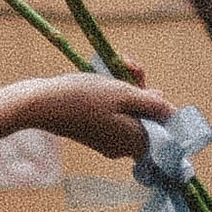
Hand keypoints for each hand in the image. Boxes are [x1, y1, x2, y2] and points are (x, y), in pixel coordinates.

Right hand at [17, 70, 175, 161]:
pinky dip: (114, 96)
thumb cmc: (83, 98)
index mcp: (135, 142)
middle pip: (148, 118)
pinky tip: (108, 74)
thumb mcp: (123, 94)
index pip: (165, 130)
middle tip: (131, 68)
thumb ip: (152, 104)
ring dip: (129, 87)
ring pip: (131, 112)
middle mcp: (123, 147)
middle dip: (143, 90)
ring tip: (120, 64)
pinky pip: (115, 114)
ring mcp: (108, 141)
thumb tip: (171, 112)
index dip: (163, 106)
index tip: (151, 87)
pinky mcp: (95, 133)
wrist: (40, 104)